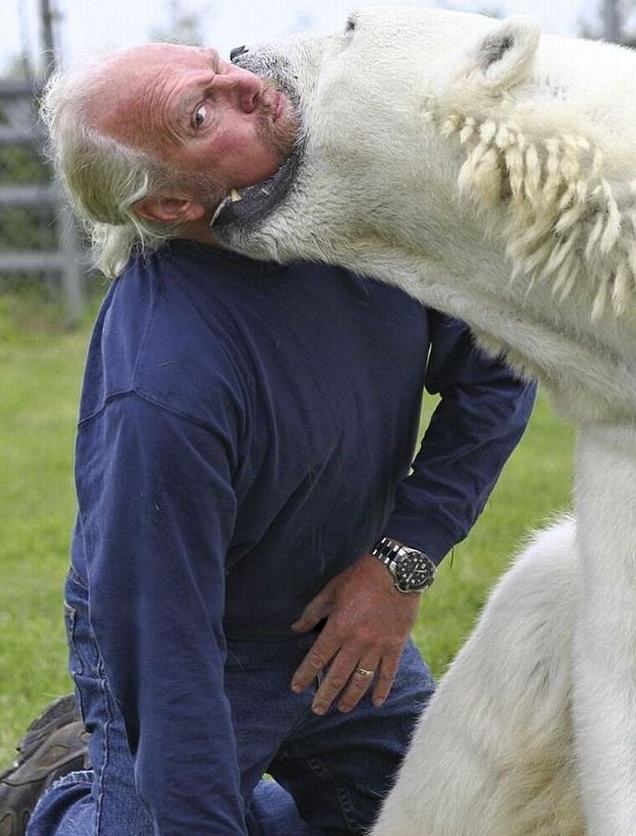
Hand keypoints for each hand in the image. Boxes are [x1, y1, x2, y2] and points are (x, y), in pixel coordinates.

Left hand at [290, 553, 421, 714]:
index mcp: (338, 628)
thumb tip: (296, 629)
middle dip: (325, 695)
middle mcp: (356, 642)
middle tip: (317, 709)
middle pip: (337, 676)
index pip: (317, 658)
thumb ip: (313, 612)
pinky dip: (382, 689)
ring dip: (350, 697)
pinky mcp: (395, 646)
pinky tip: (376, 702)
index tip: (296, 688)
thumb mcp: (331, 590)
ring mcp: (377, 647)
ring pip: (361, 680)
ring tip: (342, 709)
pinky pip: (388, 673)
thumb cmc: (360, 578)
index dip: (305, 675)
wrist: (396, 572)